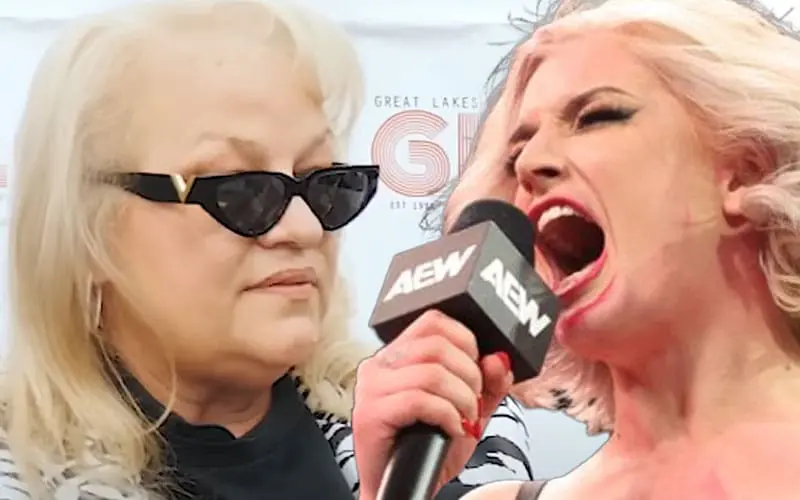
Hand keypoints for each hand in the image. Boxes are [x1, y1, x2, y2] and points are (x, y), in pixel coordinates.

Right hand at [352, 310, 513, 499]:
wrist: (403, 490)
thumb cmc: (428, 451)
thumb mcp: (468, 412)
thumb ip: (487, 385)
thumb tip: (497, 358)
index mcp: (397, 356)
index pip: (433, 321)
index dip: (465, 341)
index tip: (477, 370)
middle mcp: (379, 365)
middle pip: (436, 345)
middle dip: (469, 375)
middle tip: (473, 402)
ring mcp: (371, 388)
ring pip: (431, 372)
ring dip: (461, 398)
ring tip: (464, 419)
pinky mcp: (370, 413)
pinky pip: (419, 400)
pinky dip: (447, 415)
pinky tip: (451, 428)